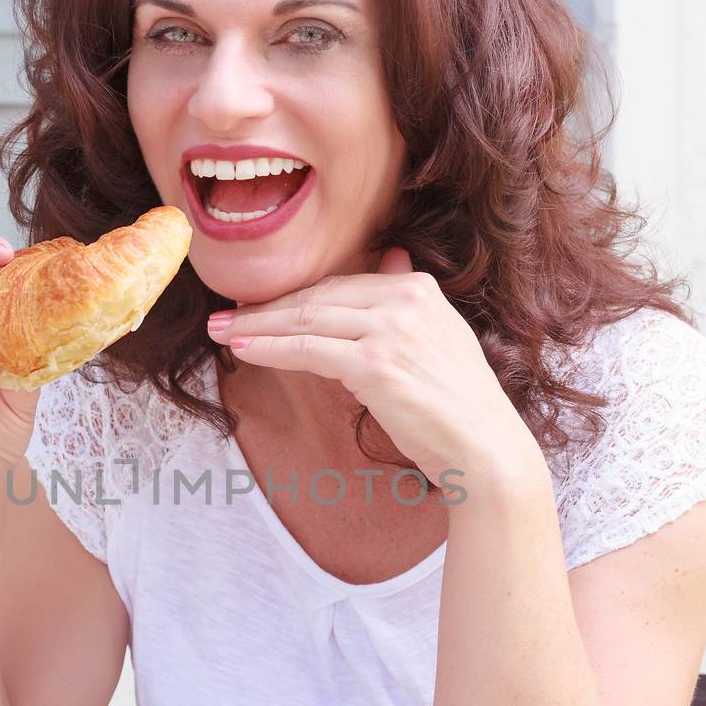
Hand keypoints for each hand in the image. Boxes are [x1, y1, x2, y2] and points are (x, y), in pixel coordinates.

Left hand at [206, 248, 539, 488]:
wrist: (484, 449)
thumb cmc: (457, 405)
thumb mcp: (438, 338)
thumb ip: (407, 301)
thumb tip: (389, 255)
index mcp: (419, 288)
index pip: (339, 286)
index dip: (292, 296)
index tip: (257, 306)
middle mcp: (406, 300)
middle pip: (317, 298)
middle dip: (264, 308)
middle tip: (224, 317)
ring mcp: (392, 329)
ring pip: (305, 320)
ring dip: (256, 326)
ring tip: (220, 332)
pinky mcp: (376, 364)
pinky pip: (307, 350)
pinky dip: (269, 348)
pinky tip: (243, 350)